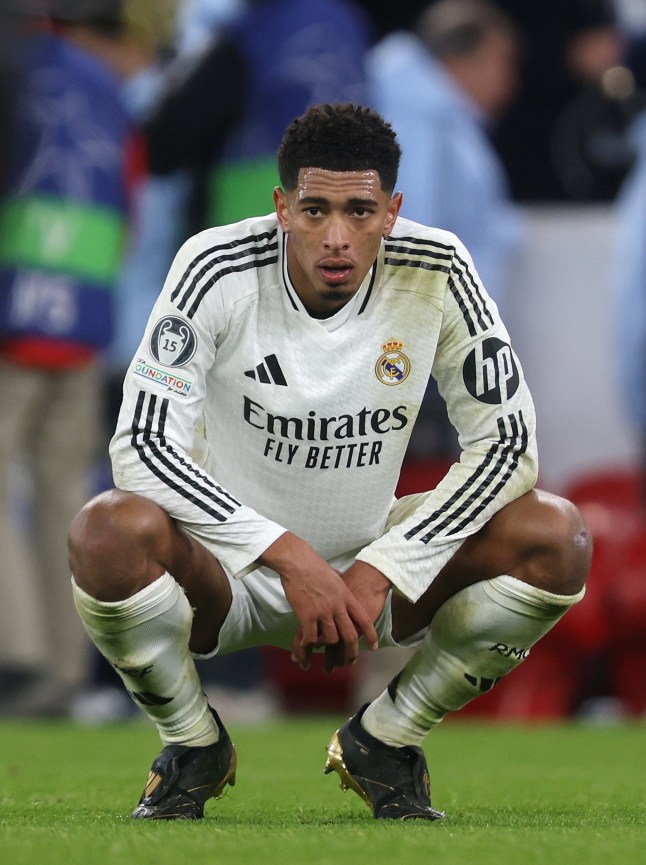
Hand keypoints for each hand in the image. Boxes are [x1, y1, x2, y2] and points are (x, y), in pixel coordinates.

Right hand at [258, 533, 378, 670]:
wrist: (298, 561)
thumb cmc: (314, 565)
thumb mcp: (335, 576)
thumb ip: (341, 587)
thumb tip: (342, 587)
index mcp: (346, 596)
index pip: (364, 619)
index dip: (371, 635)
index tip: (373, 646)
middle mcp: (338, 606)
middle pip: (350, 635)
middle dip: (351, 652)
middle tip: (349, 661)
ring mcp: (323, 612)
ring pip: (330, 639)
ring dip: (326, 647)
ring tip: (322, 653)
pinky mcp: (307, 615)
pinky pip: (311, 638)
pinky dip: (308, 646)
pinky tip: (306, 649)